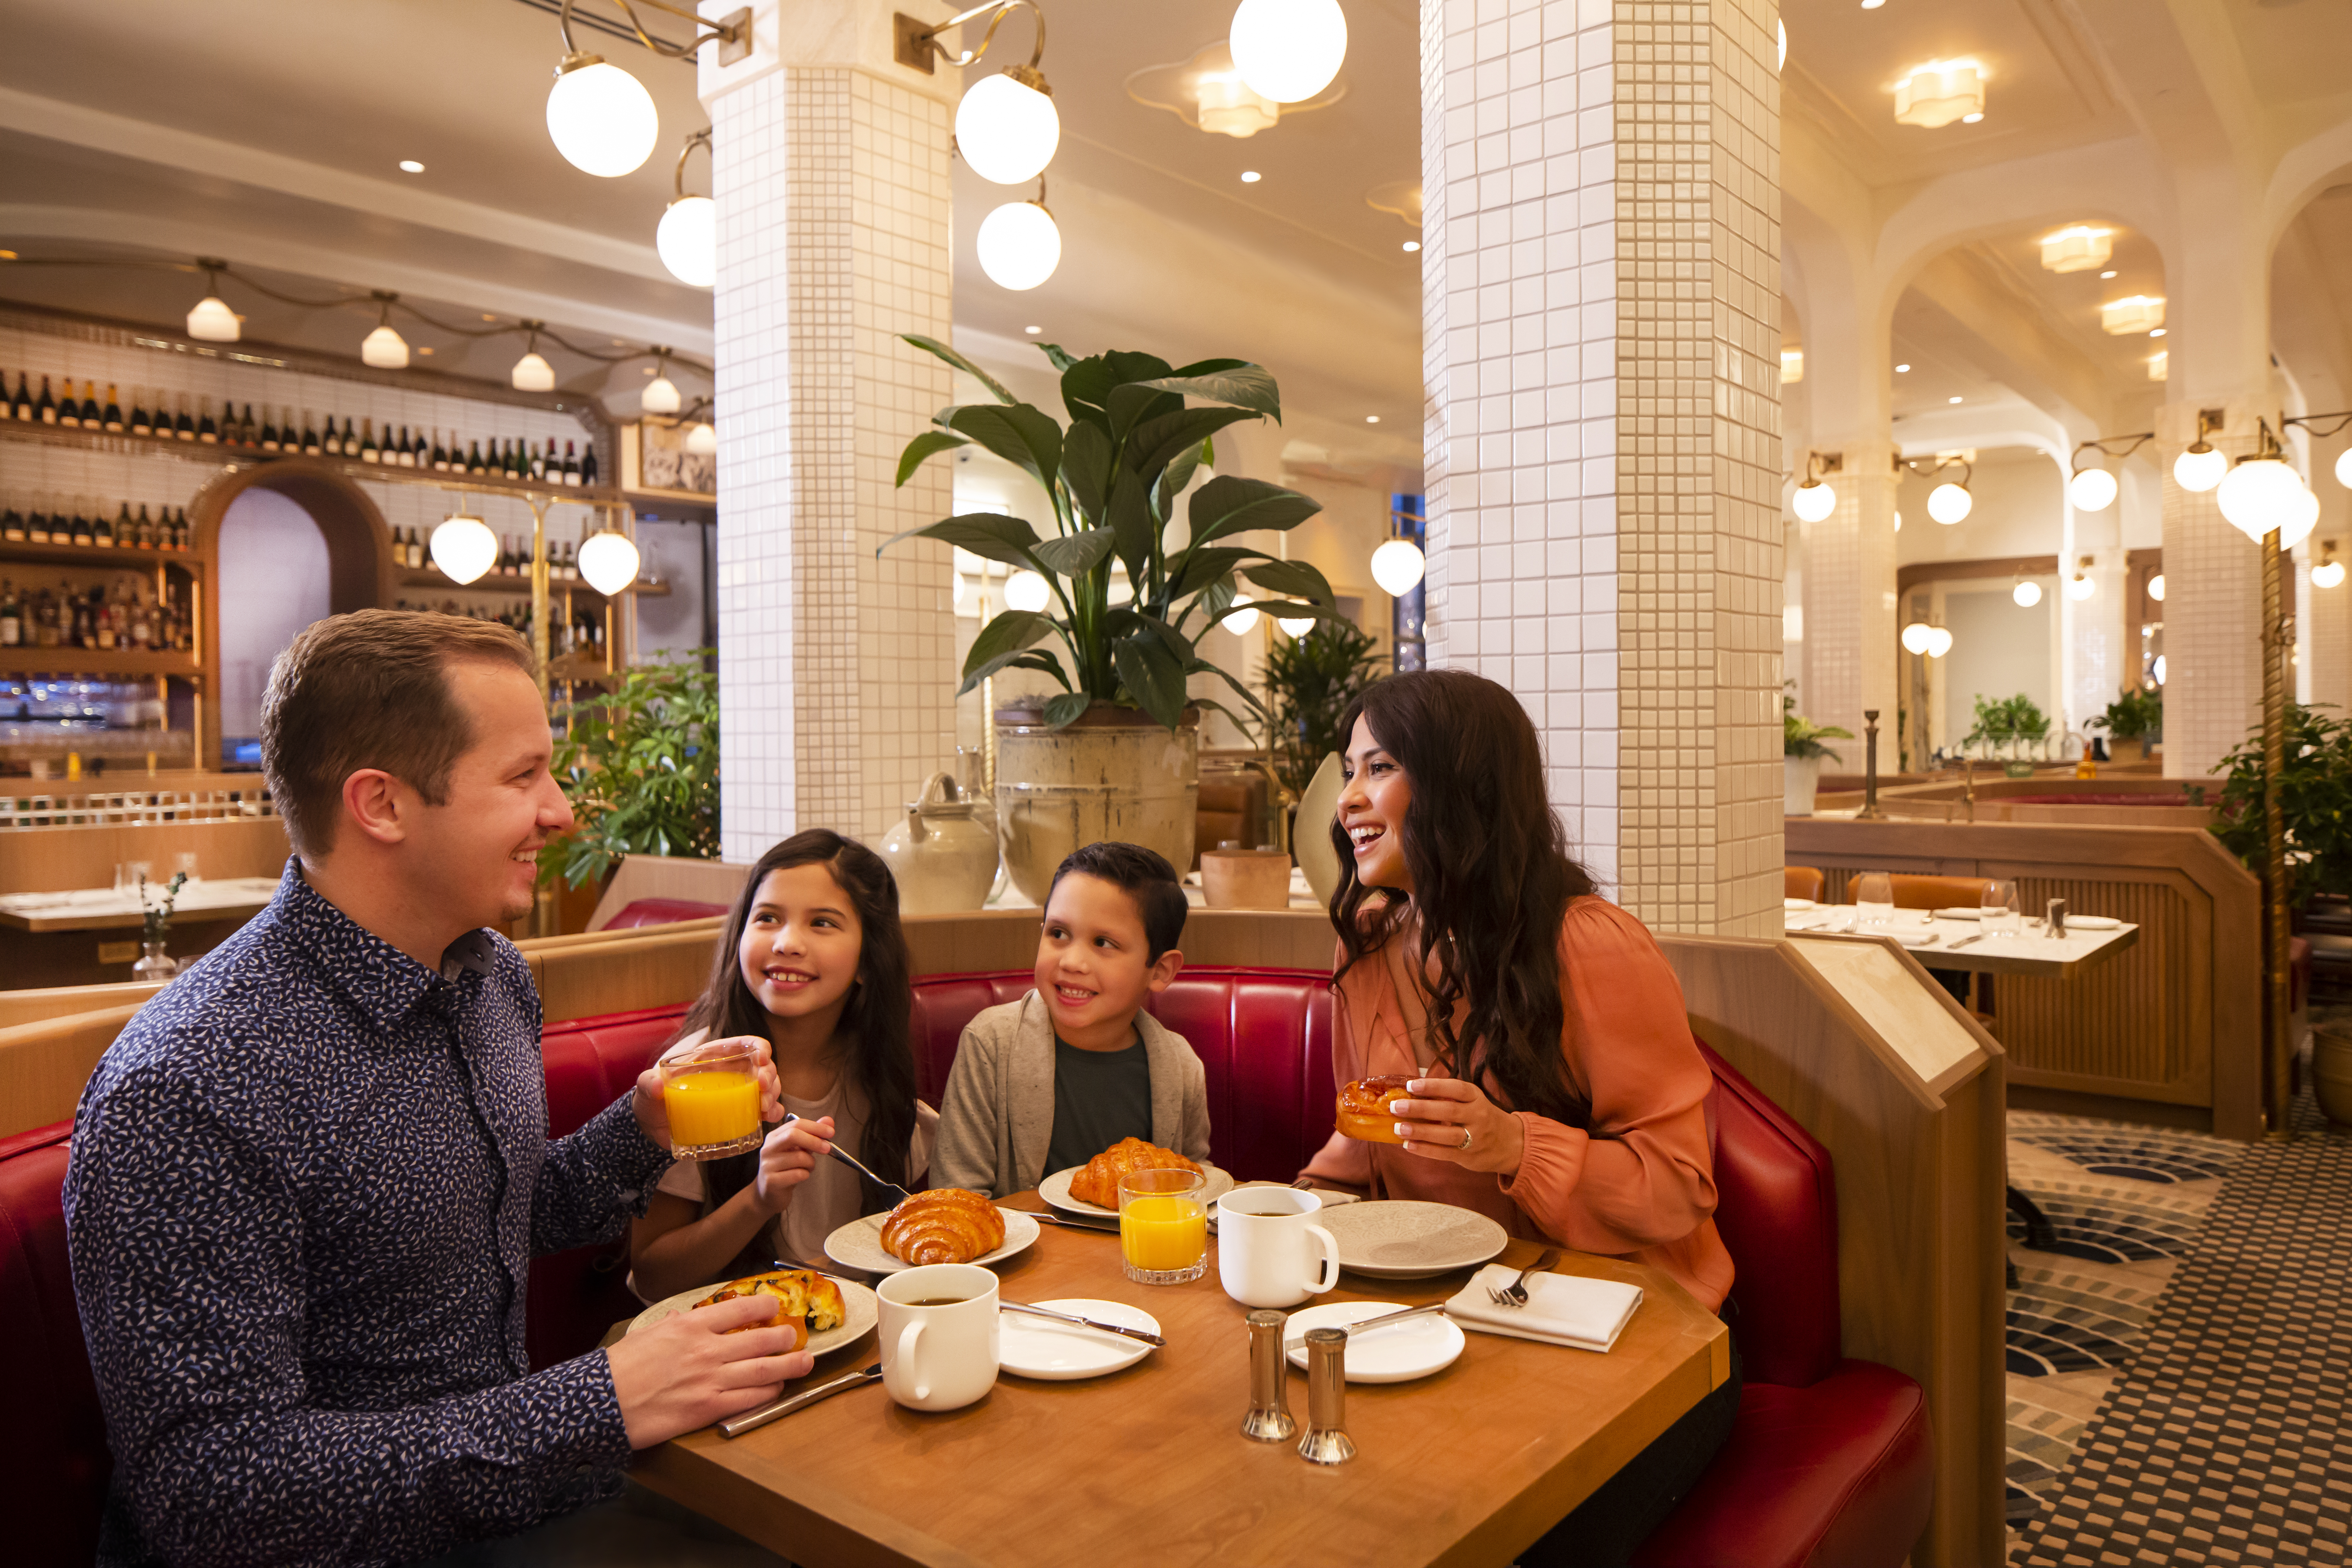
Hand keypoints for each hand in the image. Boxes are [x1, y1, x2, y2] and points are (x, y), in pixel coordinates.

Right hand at [606, 1292, 814, 1447]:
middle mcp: (707, 1349)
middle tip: (795, 1337)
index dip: (766, 1306)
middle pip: (761, 1339)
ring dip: (790, 1365)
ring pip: (764, 1369)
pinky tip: (777, 1389)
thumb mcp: (646, 1334)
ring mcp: (711, 1380)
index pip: (741, 1308)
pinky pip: (750, 1399)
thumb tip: (683, 1316)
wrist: (600, 1403)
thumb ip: (672, 1324)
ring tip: (805, 1361)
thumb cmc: (618, 1368)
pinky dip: (769, 1393)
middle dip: (785, 1338)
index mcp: (690, 1325)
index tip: (775, 1306)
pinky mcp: (709, 1409)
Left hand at [633, 1035, 783, 1148]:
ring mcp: (738, 1094)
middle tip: (763, 1089)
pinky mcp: (739, 1114)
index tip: (761, 1059)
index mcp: (714, 1057)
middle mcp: (731, 1073)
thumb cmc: (652, 1100)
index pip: (744, 1044)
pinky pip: (763, 1110)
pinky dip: (771, 1113)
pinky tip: (768, 1117)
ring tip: (764, 1107)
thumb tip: (657, 1084)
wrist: (654, 1128)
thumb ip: (647, 1083)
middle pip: (762, 1067)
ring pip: (768, 1088)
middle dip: (769, 1075)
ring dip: (773, 1095)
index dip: (759, 1047)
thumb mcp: (646, 1089)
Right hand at [751, 1115, 833, 1215]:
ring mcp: (767, 1165)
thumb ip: (812, 1134)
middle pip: (793, 1136)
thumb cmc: (785, 1169)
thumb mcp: (798, 1149)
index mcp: (774, 1137)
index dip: (815, 1127)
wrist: (769, 1194)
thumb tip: (829, 1121)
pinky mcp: (771, 1181)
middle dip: (814, 1141)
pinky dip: (805, 1175)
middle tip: (827, 1148)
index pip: (796, 1124)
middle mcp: (768, 1148)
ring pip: (799, 1157)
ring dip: (811, 1163)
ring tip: (808, 1167)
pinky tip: (801, 1176)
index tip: (831, 1132)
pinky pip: (797, 1174)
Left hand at [1388, 1077, 1525, 1176]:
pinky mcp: (1469, 1156)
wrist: (1511, 1144)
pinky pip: (1445, 1153)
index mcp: (1477, 1098)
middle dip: (1420, 1108)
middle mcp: (1478, 1116)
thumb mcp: (1473, 1101)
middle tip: (1396, 1106)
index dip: (1433, 1086)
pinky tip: (1408, 1145)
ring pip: (1446, 1134)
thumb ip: (1449, 1097)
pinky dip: (1425, 1150)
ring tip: (1398, 1128)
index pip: (1456, 1089)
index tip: (1411, 1085)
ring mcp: (1475, 1138)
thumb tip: (1412, 1091)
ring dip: (1420, 1131)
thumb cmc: (1482, 1117)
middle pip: (1448, 1111)